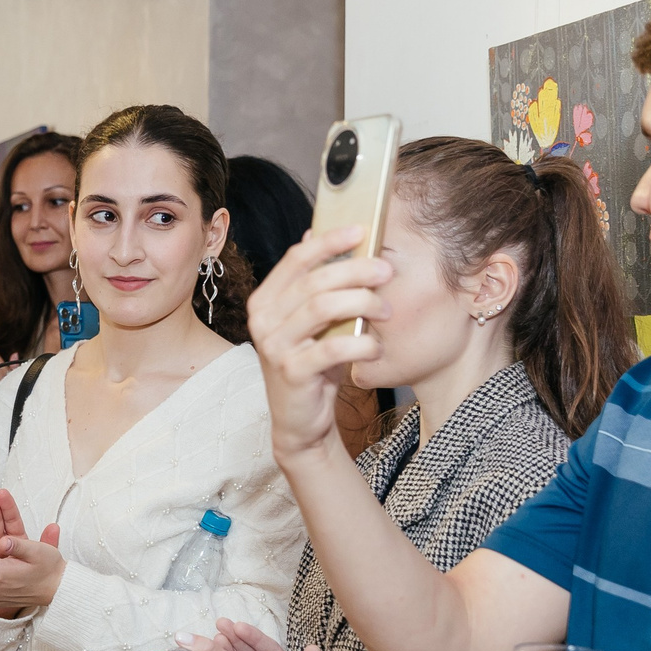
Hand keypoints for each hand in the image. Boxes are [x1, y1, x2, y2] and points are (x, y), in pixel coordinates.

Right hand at [245, 226, 393, 465]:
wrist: (300, 420)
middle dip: (356, 271)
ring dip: (362, 303)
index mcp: (265, 301)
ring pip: (321, 308)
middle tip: (387, 272)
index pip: (296, 259)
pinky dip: (360, 345)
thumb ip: (312, 283)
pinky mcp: (291, 373)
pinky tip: (377, 347)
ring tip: (387, 311)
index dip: (329, 241)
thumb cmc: (312, 365)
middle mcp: (263, 320)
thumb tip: (316, 234)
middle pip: (313, 281)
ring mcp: (274, 347)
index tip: (362, 230)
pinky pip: (331, 348)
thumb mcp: (312, 322)